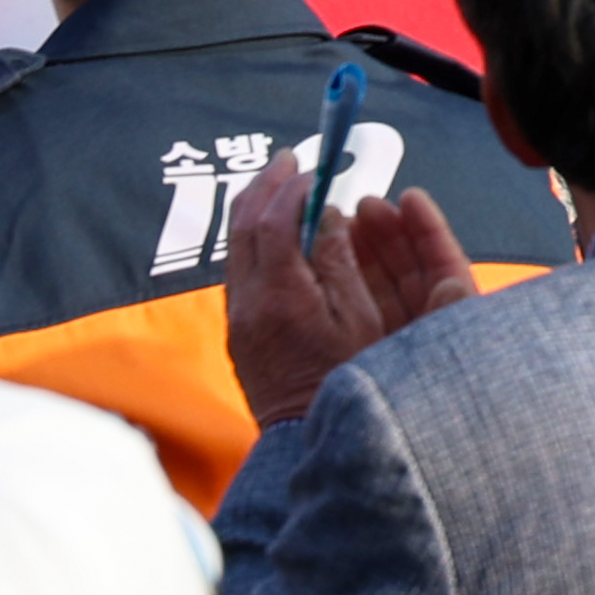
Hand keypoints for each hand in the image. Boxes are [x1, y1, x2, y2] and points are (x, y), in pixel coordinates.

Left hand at [220, 152, 482, 428]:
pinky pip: (239, 268)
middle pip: (244, 227)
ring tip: (280, 186)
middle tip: (288, 159)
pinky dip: (255, 238)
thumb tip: (330, 216)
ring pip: (235, 247)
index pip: (277, 222)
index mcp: (282, 295)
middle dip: (266, 186)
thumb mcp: (359, 318)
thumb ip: (341, 262)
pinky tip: (276, 234)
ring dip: (256, 209)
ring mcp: (239, 316)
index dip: (295, 189)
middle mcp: (249, 302)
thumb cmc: (342, 380)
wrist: (301, 435)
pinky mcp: (239, 329)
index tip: (316, 169)